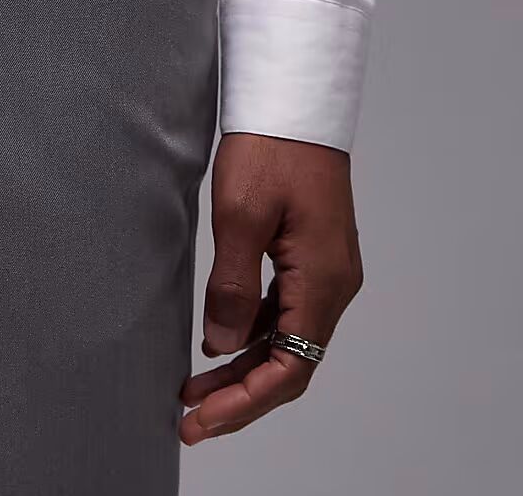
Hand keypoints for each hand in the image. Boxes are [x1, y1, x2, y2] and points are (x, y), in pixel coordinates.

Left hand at [180, 132, 363, 444]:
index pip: (291, 368)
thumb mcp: (241, 218)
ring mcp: (326, 267)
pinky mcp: (312, 252)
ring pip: (287, 336)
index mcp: (324, 281)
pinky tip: (220, 337)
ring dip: (244, 364)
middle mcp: (334, 282)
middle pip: (291, 359)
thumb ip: (232, 288)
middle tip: (190, 414)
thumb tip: (220, 347)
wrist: (294, 103)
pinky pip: (285, 307)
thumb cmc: (271, 149)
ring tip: (196, 385)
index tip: (200, 419)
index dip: (245, 403)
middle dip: (241, 393)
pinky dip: (252, 330)